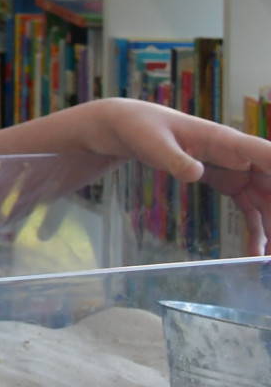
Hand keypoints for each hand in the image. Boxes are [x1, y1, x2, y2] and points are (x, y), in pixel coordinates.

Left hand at [42, 98, 270, 253]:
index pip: (267, 155)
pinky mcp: (227, 182)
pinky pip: (249, 208)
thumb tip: (195, 173)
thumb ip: (175, 159)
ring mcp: (235, 171)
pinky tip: (255, 252)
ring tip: (267, 259)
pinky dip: (256, 229)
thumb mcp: (154, 144)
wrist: (129, 126)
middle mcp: (238, 156)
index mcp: (226, 141)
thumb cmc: (142, 128)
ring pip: (266, 201)